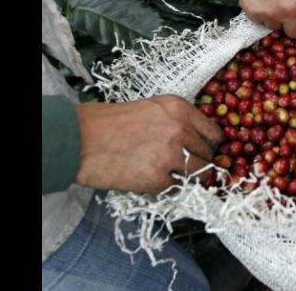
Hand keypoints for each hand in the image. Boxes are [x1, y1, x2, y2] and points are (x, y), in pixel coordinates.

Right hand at [75, 95, 222, 193]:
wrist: (81, 139)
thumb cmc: (112, 123)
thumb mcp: (152, 108)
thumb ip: (178, 120)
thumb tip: (200, 140)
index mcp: (179, 109)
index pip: (214, 133)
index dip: (210, 146)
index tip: (206, 153)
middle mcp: (180, 129)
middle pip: (209, 155)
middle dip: (201, 163)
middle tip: (187, 167)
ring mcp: (171, 155)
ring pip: (200, 174)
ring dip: (190, 178)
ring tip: (172, 174)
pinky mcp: (158, 178)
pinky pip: (177, 187)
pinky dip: (167, 187)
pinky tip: (151, 178)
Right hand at [233, 0, 295, 41]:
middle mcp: (291, 12)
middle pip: (295, 33)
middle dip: (295, 26)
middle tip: (291, 16)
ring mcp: (271, 13)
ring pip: (276, 27)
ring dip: (277, 19)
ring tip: (273, 2)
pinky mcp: (253, 11)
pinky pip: (260, 21)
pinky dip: (262, 14)